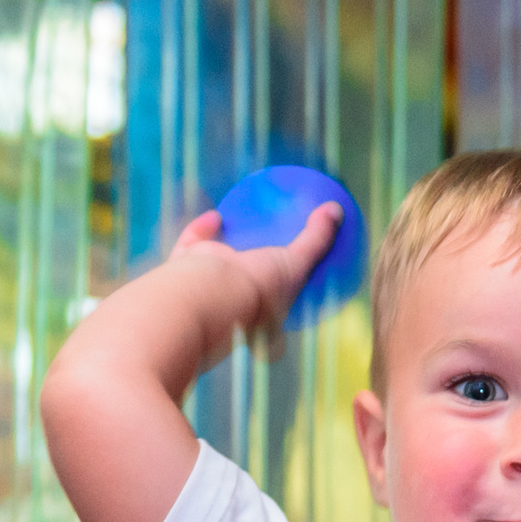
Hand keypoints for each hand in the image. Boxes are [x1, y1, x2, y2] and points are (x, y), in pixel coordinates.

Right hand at [164, 202, 343, 363]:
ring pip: (212, 266)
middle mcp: (232, 302)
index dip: (289, 287)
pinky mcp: (183, 270)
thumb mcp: (296, 264)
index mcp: (261, 311)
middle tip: (269, 242)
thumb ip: (316, 239)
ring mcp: (205, 287)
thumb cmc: (258, 290)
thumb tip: (337, 210)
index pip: (279, 300)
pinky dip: (199, 230)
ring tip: (237, 225)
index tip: (299, 266)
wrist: (209, 295)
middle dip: (254, 266)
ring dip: (223, 247)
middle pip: (245, 282)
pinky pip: (189, 246)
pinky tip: (215, 215)